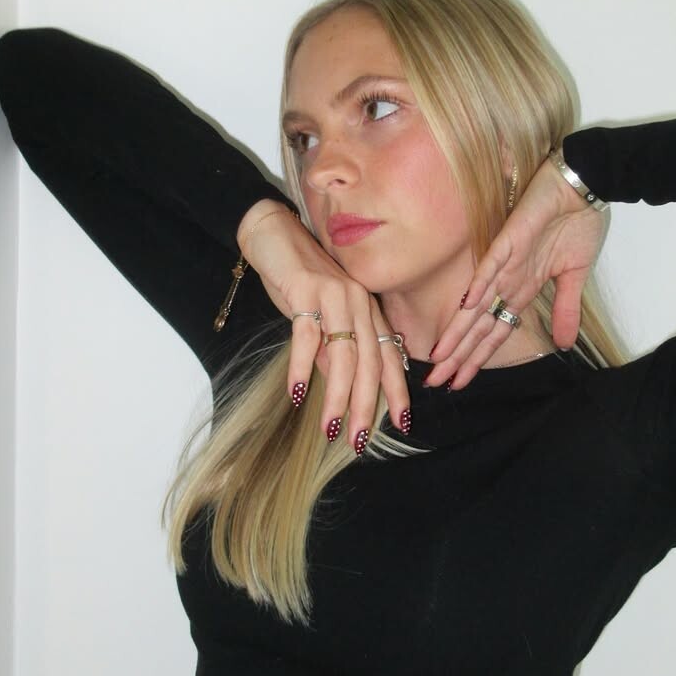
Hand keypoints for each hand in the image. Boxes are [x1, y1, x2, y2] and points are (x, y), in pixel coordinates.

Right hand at [238, 202, 410, 451]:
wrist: (273, 234)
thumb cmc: (298, 279)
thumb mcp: (321, 319)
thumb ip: (332, 350)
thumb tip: (338, 388)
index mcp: (367, 311)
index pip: (387, 357)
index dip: (397, 391)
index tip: (401, 423)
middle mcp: (358, 304)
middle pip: (369, 363)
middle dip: (366, 405)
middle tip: (359, 440)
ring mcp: (335, 296)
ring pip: (343, 355)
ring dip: (337, 396)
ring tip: (329, 428)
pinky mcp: (306, 291)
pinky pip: (307, 336)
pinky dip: (302, 367)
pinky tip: (297, 392)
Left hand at [423, 156, 607, 389]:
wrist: (585, 187)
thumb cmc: (578, 224)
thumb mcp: (576, 277)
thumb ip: (566, 311)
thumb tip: (563, 345)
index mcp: (521, 288)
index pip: (493, 331)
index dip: (477, 357)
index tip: (459, 382)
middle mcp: (507, 280)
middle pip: (477, 326)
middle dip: (457, 356)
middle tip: (435, 383)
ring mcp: (505, 261)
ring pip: (476, 304)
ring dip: (458, 332)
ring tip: (439, 359)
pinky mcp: (509, 240)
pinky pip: (491, 265)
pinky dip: (479, 286)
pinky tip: (464, 307)